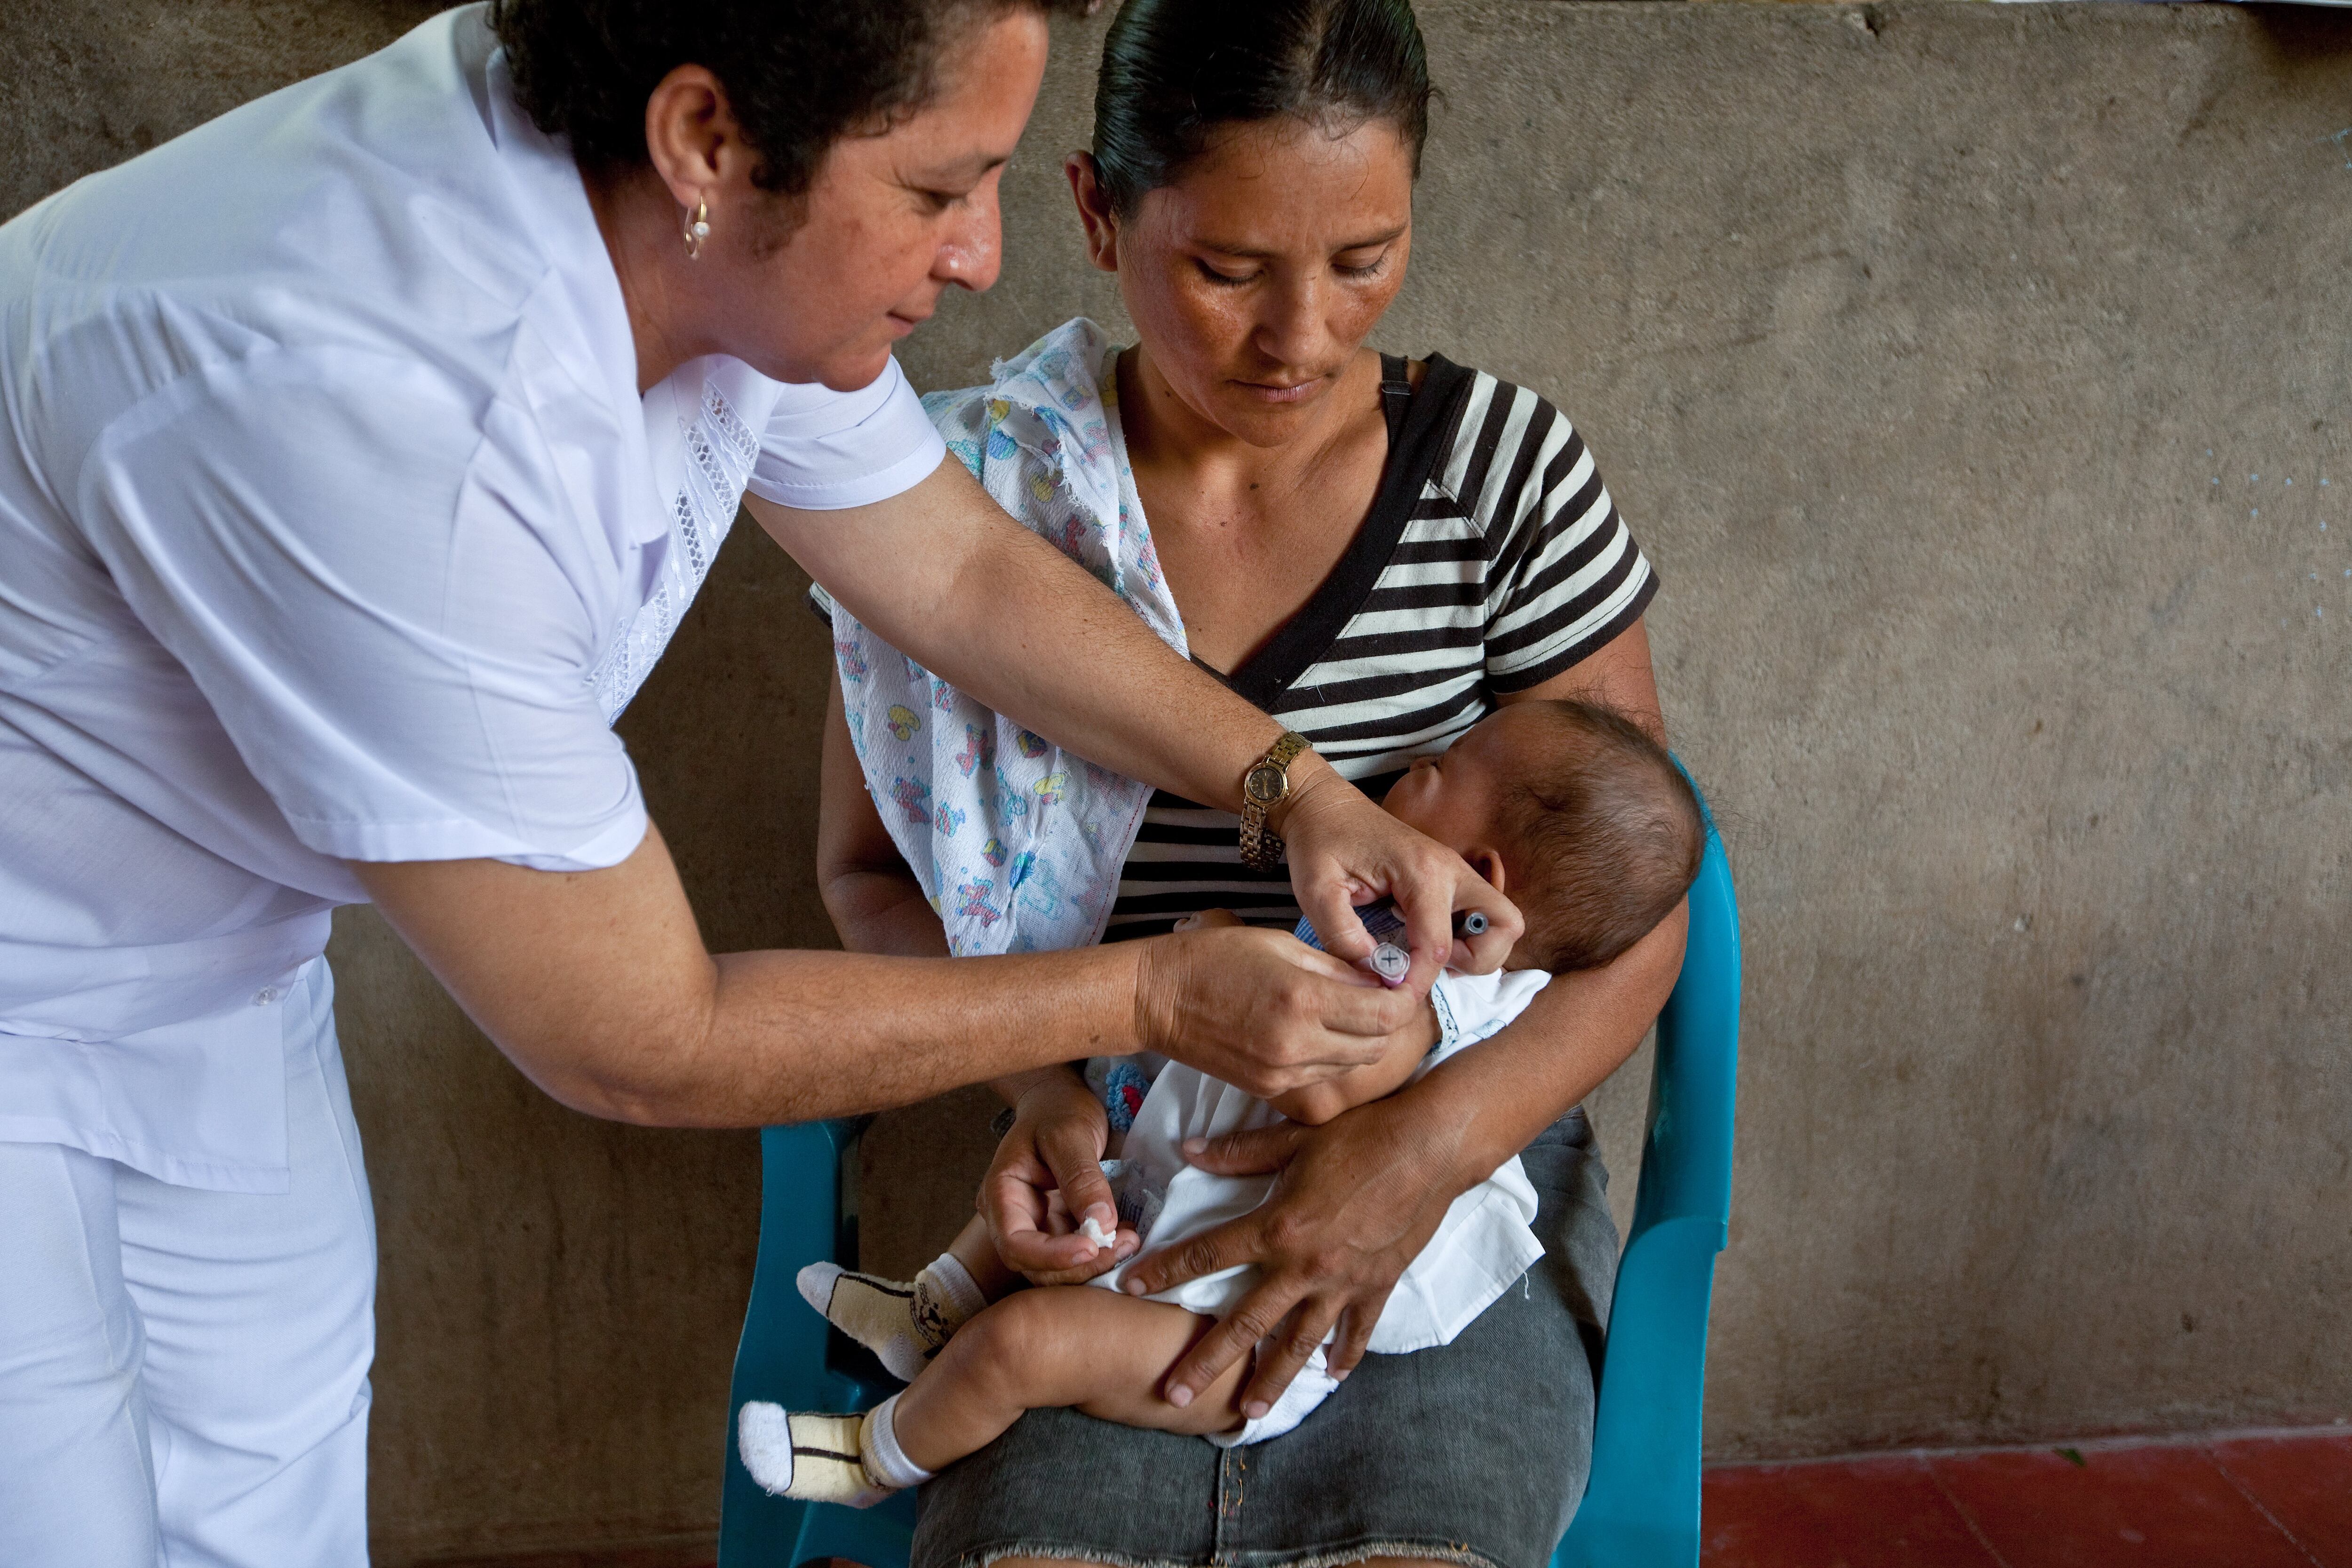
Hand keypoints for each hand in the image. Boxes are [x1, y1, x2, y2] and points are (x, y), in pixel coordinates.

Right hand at [980, 1072, 1138, 1283]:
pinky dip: (1101, 1253)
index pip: (1014, 1243)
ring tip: (1131, 1241)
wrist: (1059, 1104)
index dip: (1051, 1255)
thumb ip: (1082, 1178)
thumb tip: (1101, 1224)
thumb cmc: (1057, 1112)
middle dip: (1080, 1264)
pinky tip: (1126, 1237)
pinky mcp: (1058, 1229)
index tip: (1092, 1247)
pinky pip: (1075, 1254)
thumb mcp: (1070, 1135)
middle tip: (1125, 1245)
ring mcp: (1036, 1226)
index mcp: (1000, 1193)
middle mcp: (1012, 1218)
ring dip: (1094, 1263)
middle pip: (1036, 1265)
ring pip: (1057, 1268)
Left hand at [1117, 1088, 1469, 1416]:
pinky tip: (1330, 1377)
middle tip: (1173, 1395)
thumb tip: (1189, 1151)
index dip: (1165, 1270)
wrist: (1430, 1147)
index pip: (1208, 1254)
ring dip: (1270, 1380)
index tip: (1130, 1287)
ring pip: (1298, 1343)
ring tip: (1248, 1411)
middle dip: (1205, 1361)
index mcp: (1277, 1226)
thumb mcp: (1295, 1138)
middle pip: (1245, 1322)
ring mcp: (1342, 1282)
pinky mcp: (1377, 1286)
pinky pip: (1357, 1331)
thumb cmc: (1361, 1134)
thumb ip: (1239, 1153)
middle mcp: (1304, 1264)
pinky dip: (1343, 1355)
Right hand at [1133, 921, 1420, 1095]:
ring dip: (1363, 1040)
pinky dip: (1333, 1056)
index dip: (1405, 999)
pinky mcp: (1268, 1089)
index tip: (1404, 982)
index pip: (1386, 1015)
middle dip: (1389, 1021)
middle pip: (1377, 1046)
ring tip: (1350, 1011)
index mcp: (1303, 1001)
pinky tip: (1319, 1031)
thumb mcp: (1280, 944)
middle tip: (1383, 995)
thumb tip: (1379, 981)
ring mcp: (1283, 1073)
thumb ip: (1335, 967)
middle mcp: (1298, 1045)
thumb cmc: (1214, 959)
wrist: (1156, 999)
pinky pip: (1321, 1076)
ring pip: (1353, 1065)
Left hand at [1274, 758, 1521, 994]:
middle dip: (1476, 960)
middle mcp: (1451, 869)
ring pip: (1502, 921)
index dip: (1419, 981)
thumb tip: (1376, 975)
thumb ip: (1343, 937)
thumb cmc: (1320, 843)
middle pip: (1505, 926)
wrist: (1325, 807)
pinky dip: (1468, 936)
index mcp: (1421, 871)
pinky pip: (1482, 914)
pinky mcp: (1451, 876)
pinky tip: (1426, 940)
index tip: (1395, 998)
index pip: (1439, 944)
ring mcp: (1456, 871)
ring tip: (1428, 954)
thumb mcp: (1316, 891)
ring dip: (1477, 948)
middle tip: (1430, 965)